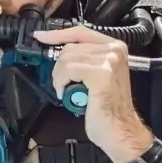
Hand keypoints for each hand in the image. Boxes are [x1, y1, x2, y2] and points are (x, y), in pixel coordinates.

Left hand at [35, 25, 153, 162]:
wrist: (120, 130)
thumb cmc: (108, 110)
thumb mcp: (98, 77)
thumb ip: (86, 60)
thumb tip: (62, 54)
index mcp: (115, 47)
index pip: (80, 32)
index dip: (57, 34)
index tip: (41, 37)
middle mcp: (114, 50)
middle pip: (70, 47)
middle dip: (59, 67)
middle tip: (62, 84)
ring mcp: (109, 60)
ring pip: (66, 58)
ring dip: (60, 77)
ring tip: (67, 91)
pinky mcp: (101, 72)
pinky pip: (68, 69)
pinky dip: (61, 82)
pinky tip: (67, 94)